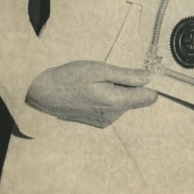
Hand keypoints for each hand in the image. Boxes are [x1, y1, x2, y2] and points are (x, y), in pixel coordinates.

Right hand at [25, 60, 157, 128]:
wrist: (43, 94)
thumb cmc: (71, 78)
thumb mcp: (100, 69)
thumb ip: (127, 75)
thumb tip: (150, 77)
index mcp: (116, 103)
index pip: (149, 97)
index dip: (148, 83)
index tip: (140, 73)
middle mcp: (113, 116)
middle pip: (136, 99)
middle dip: (128, 86)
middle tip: (109, 75)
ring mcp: (105, 121)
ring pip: (124, 103)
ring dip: (117, 91)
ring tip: (97, 83)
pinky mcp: (98, 123)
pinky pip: (113, 108)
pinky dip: (108, 98)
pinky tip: (93, 91)